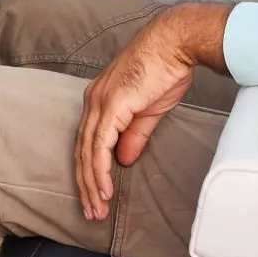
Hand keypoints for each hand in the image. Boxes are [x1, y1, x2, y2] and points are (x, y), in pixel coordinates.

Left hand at [76, 3, 233, 220]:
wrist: (175, 44)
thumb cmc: (165, 69)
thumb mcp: (148, 110)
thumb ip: (133, 135)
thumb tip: (124, 159)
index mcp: (100, 100)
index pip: (88, 143)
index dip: (90, 171)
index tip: (96, 196)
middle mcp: (93, 101)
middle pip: (82, 151)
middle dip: (86, 185)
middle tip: (92, 212)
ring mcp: (99, 103)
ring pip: (88, 153)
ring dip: (92, 184)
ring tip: (97, 209)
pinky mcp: (111, 106)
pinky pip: (100, 146)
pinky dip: (100, 170)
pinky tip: (104, 189)